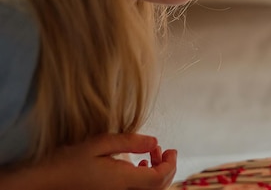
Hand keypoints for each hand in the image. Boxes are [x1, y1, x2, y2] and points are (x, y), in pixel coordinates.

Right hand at [45, 133, 176, 189]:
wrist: (44, 183)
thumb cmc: (68, 162)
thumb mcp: (99, 143)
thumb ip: (129, 142)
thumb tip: (154, 140)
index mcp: (123, 181)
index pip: (159, 178)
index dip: (171, 164)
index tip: (171, 149)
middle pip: (158, 188)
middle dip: (166, 168)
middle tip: (163, 149)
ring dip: (156, 174)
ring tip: (150, 154)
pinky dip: (144, 181)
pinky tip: (137, 165)